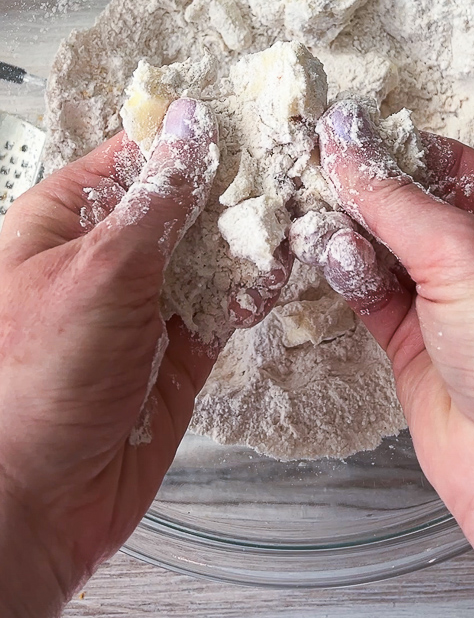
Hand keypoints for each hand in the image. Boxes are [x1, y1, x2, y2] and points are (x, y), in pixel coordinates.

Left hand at [0, 97, 287, 617]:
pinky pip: (221, 306)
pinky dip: (250, 289)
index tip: (241, 117)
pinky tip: (277, 269)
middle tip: (285, 161)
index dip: (185, 137)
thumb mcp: (99, 268)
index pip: (132, 159)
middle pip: (178, 204)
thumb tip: (188, 127)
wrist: (38, 500)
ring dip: (247, 236)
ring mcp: (142, 305)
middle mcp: (104, 259)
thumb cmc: (35, 379)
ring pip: (206, 253)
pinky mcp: (176, 351)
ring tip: (294, 209)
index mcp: (62, 222)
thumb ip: (157, 199)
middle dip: (228, 188)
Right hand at [312, 100, 473, 617]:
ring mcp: (455, 301)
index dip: (394, 146)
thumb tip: (344, 140)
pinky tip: (327, 254)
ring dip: (347, 232)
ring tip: (311, 212)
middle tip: (310, 165)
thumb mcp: (469, 255)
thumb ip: (395, 197)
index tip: (339, 130)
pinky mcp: (417, 342)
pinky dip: (346, 273)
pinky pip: (370, 291)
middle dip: (364, 190)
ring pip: (385, 247)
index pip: (451, 163)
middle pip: (413, 203)